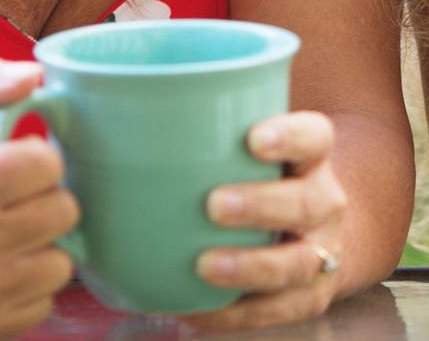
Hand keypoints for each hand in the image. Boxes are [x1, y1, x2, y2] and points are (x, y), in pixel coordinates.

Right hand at [0, 56, 79, 339]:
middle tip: (14, 205)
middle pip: (65, 213)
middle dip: (44, 204)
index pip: (48, 163)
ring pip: (61, 264)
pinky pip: (42, 306)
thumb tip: (33, 75)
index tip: (14, 168)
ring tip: (10, 240)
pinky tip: (0, 274)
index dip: (36, 161)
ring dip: (41, 250)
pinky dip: (27, 290)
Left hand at [187, 110, 351, 331]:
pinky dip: (232, 312)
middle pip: (308, 202)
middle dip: (262, 205)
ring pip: (297, 263)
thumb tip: (105, 117)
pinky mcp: (307, 298)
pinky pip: (274, 310)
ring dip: (251, 266)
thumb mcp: (244, 154)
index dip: (291, 135)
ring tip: (204, 265)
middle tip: (214, 204)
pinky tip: (193, 308)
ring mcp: (321, 254)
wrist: (308, 235)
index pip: (315, 137)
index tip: (253, 139)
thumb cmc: (254, 182)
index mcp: (311, 158)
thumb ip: (198, 138)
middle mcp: (324, 204)